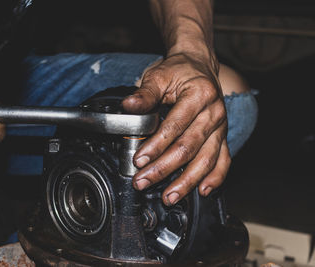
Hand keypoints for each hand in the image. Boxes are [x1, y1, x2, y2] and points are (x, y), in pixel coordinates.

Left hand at [122, 53, 230, 204]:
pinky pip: (224, 161)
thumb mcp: (159, 76)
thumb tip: (128, 106)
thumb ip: (144, 93)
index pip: (175, 126)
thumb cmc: (179, 71)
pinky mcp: (223, 137)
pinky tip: (202, 191)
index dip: (156, 145)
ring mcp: (221, 127)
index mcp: (199, 95)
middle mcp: (214, 113)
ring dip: (187, 181)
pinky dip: (215, 178)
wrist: (199, 66)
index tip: (139, 160)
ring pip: (207, 160)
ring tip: (170, 197)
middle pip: (189, 147)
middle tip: (144, 182)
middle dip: (165, 169)